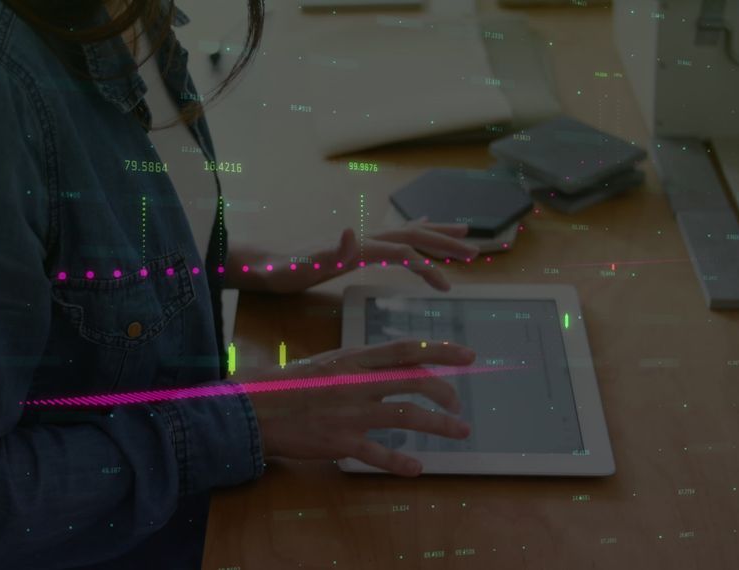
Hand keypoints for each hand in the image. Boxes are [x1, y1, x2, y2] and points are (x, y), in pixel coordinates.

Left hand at [226, 220, 480, 293]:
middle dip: (444, 244)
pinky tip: (425, 225)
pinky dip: (414, 230)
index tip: (447, 286)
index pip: (401, 251)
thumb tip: (350, 229)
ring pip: (406, 231)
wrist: (263, 262)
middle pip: (412, 235)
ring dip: (436, 234)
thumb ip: (325, 251)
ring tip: (466, 233)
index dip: (425, 266)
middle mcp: (362, 236)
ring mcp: (360, 237)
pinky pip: (392, 235)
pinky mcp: (355, 243)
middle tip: (475, 254)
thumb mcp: (299, 267)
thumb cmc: (280, 271)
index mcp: (356, 245)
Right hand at [235, 339, 476, 475]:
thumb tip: (387, 367)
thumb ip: (357, 365)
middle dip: (445, 393)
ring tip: (459, 432)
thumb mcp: (325, 363)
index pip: (405, 350)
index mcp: (352, 359)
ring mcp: (350, 413)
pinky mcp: (340, 441)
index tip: (468, 356)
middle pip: (413, 382)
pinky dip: (400, 463)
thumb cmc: (287, 384)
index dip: (440, 351)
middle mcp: (356, 382)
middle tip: (459, 405)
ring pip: (406, 417)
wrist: (253, 408)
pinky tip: (417, 468)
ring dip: (439, 426)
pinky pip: (378, 454)